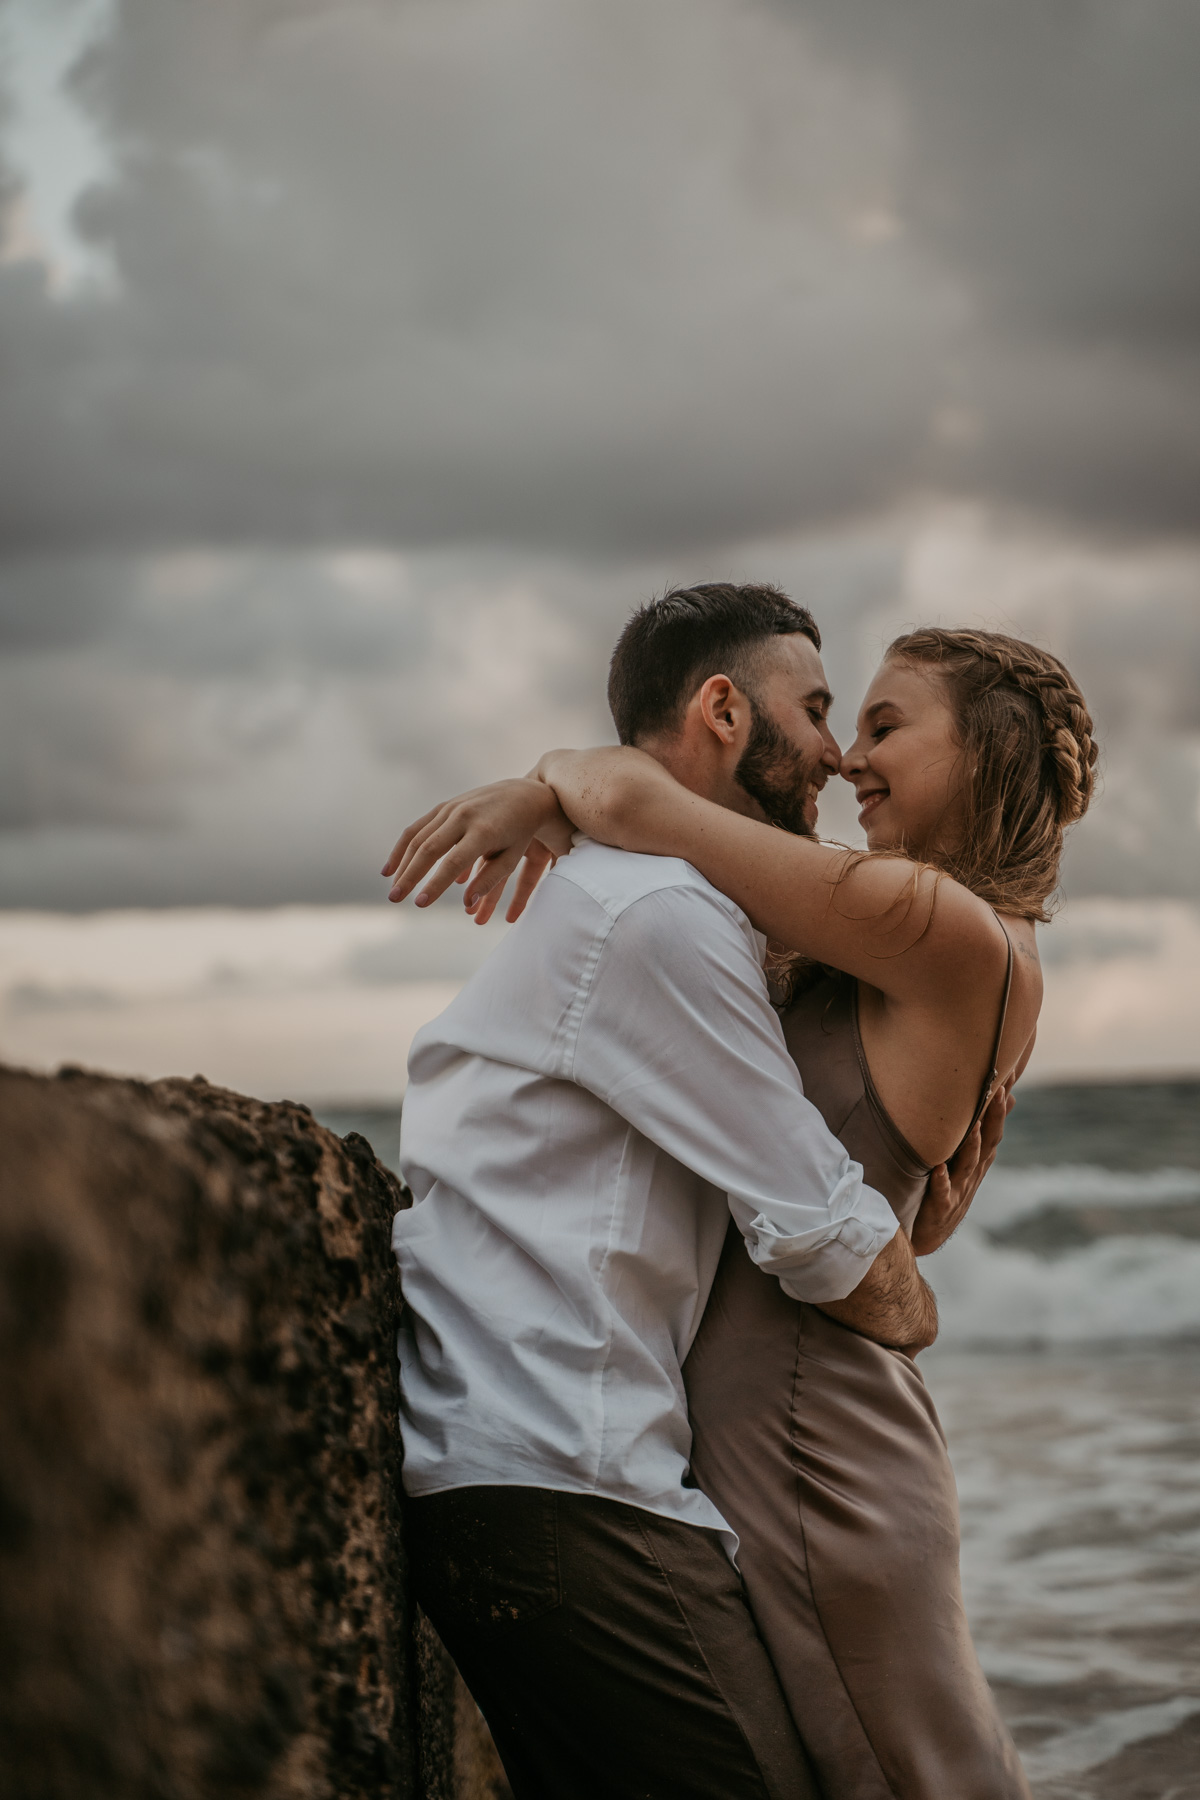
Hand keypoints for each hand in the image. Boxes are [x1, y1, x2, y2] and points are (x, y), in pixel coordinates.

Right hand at [381, 777, 573, 920]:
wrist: (523, 795)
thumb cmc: (520, 833)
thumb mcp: (511, 858)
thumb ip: (489, 880)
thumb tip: (467, 903)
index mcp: (483, 831)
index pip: (453, 863)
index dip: (435, 884)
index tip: (420, 904)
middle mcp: (463, 816)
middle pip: (428, 849)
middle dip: (409, 876)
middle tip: (395, 899)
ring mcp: (451, 808)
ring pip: (417, 837)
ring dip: (401, 864)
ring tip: (393, 888)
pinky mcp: (444, 806)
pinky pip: (416, 827)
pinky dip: (402, 848)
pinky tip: (391, 868)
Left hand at [910, 1078, 1013, 1255]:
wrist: (929, 1233)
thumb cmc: (946, 1190)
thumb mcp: (964, 1161)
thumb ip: (979, 1133)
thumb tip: (1002, 1103)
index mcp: (977, 1161)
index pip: (993, 1129)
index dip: (999, 1105)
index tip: (1005, 1078)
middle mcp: (972, 1173)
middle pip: (987, 1143)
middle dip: (993, 1118)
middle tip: (997, 1091)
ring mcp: (959, 1191)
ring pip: (968, 1165)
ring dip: (971, 1146)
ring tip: (973, 1126)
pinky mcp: (941, 1208)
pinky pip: (942, 1194)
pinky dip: (942, 1182)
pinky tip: (938, 1171)